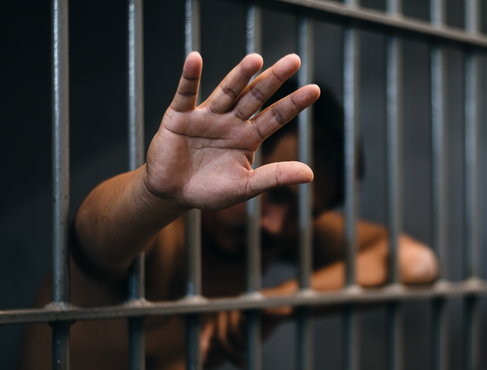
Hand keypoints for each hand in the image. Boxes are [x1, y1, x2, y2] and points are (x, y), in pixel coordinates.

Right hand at [144, 52, 318, 210]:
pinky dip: (189, 77)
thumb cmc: (209, 191)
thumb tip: (310, 174)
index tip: (315, 89)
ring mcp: (206, 116)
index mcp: (248, 137)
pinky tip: (194, 58)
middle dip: (274, 79)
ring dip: (240, 75)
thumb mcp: (245, 186)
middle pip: (256, 96)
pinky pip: (185, 93)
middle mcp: (231, 121)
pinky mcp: (180, 116)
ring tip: (256, 59)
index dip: (294, 103)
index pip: (276, 117)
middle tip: (294, 60)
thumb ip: (275, 177)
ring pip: (226, 91)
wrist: (172, 194)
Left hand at [201, 281, 297, 368]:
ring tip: (250, 356)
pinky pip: (243, 326)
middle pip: (218, 335)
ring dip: (240, 348)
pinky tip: (257, 346)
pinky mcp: (247, 304)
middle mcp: (226, 308)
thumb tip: (206, 363)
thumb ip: (226, 348)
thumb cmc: (264, 324)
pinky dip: (249, 340)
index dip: (203, 346)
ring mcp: (236, 304)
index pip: (208, 331)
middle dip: (228, 354)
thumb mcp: (244, 340)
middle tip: (241, 365)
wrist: (285, 307)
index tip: (203, 363)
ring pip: (229, 332)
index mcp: (222, 317)